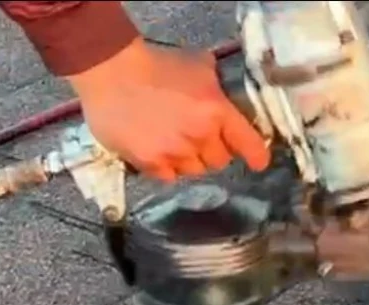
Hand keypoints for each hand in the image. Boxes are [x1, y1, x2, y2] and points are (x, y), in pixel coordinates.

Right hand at [66, 38, 269, 182]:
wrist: (109, 69)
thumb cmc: (155, 63)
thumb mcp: (198, 66)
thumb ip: (218, 85)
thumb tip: (229, 90)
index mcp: (217, 111)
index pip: (249, 145)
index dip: (256, 155)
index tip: (258, 162)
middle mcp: (200, 135)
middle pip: (220, 161)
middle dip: (213, 151)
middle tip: (199, 138)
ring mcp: (174, 151)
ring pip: (195, 170)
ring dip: (189, 160)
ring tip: (175, 143)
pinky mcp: (149, 161)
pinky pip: (168, 176)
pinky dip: (167, 168)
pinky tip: (158, 151)